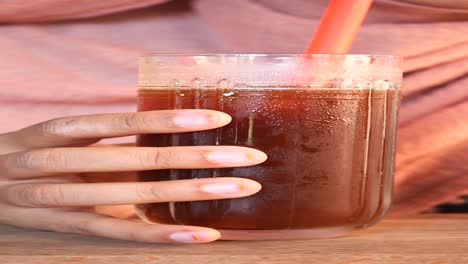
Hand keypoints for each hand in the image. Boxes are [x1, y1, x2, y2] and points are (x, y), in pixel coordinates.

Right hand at [0, 110, 265, 242]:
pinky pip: (118, 234)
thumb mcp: (61, 139)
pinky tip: (200, 235)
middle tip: (250, 157)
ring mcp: (61, 199)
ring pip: (135, 196)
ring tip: (236, 189)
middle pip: (141, 159)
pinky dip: (161, 235)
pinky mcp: (64, 229)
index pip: (125, 121)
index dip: (171, 120)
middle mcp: (60, 161)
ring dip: (191, 194)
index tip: (220, 119)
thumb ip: (106, 140)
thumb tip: (159, 133)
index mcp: (61, 130)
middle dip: (200, 158)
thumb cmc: (28, 158)